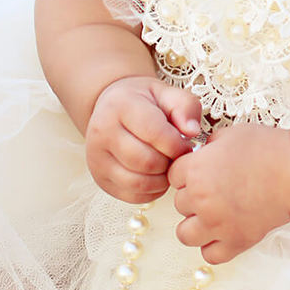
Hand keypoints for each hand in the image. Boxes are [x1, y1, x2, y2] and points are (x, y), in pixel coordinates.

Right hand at [85, 76, 202, 203]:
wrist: (113, 108)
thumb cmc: (144, 102)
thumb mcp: (167, 93)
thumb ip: (185, 107)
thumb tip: (192, 131)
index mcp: (119, 106)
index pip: (154, 133)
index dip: (177, 144)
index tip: (185, 144)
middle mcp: (102, 132)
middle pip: (146, 162)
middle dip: (169, 163)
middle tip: (176, 156)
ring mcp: (97, 158)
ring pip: (138, 183)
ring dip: (162, 179)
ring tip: (167, 165)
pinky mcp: (100, 179)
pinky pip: (132, 196)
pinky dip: (152, 191)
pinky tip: (157, 176)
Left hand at [169, 122, 289, 262]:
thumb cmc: (268, 149)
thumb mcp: (232, 134)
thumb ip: (209, 145)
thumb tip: (201, 152)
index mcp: (196, 170)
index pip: (174, 176)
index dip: (188, 172)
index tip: (203, 172)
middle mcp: (201, 199)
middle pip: (180, 204)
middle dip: (195, 197)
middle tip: (218, 190)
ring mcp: (217, 223)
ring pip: (185, 234)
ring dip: (195, 225)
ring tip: (213, 216)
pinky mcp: (236, 241)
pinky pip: (210, 254)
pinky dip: (214, 246)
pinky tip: (225, 232)